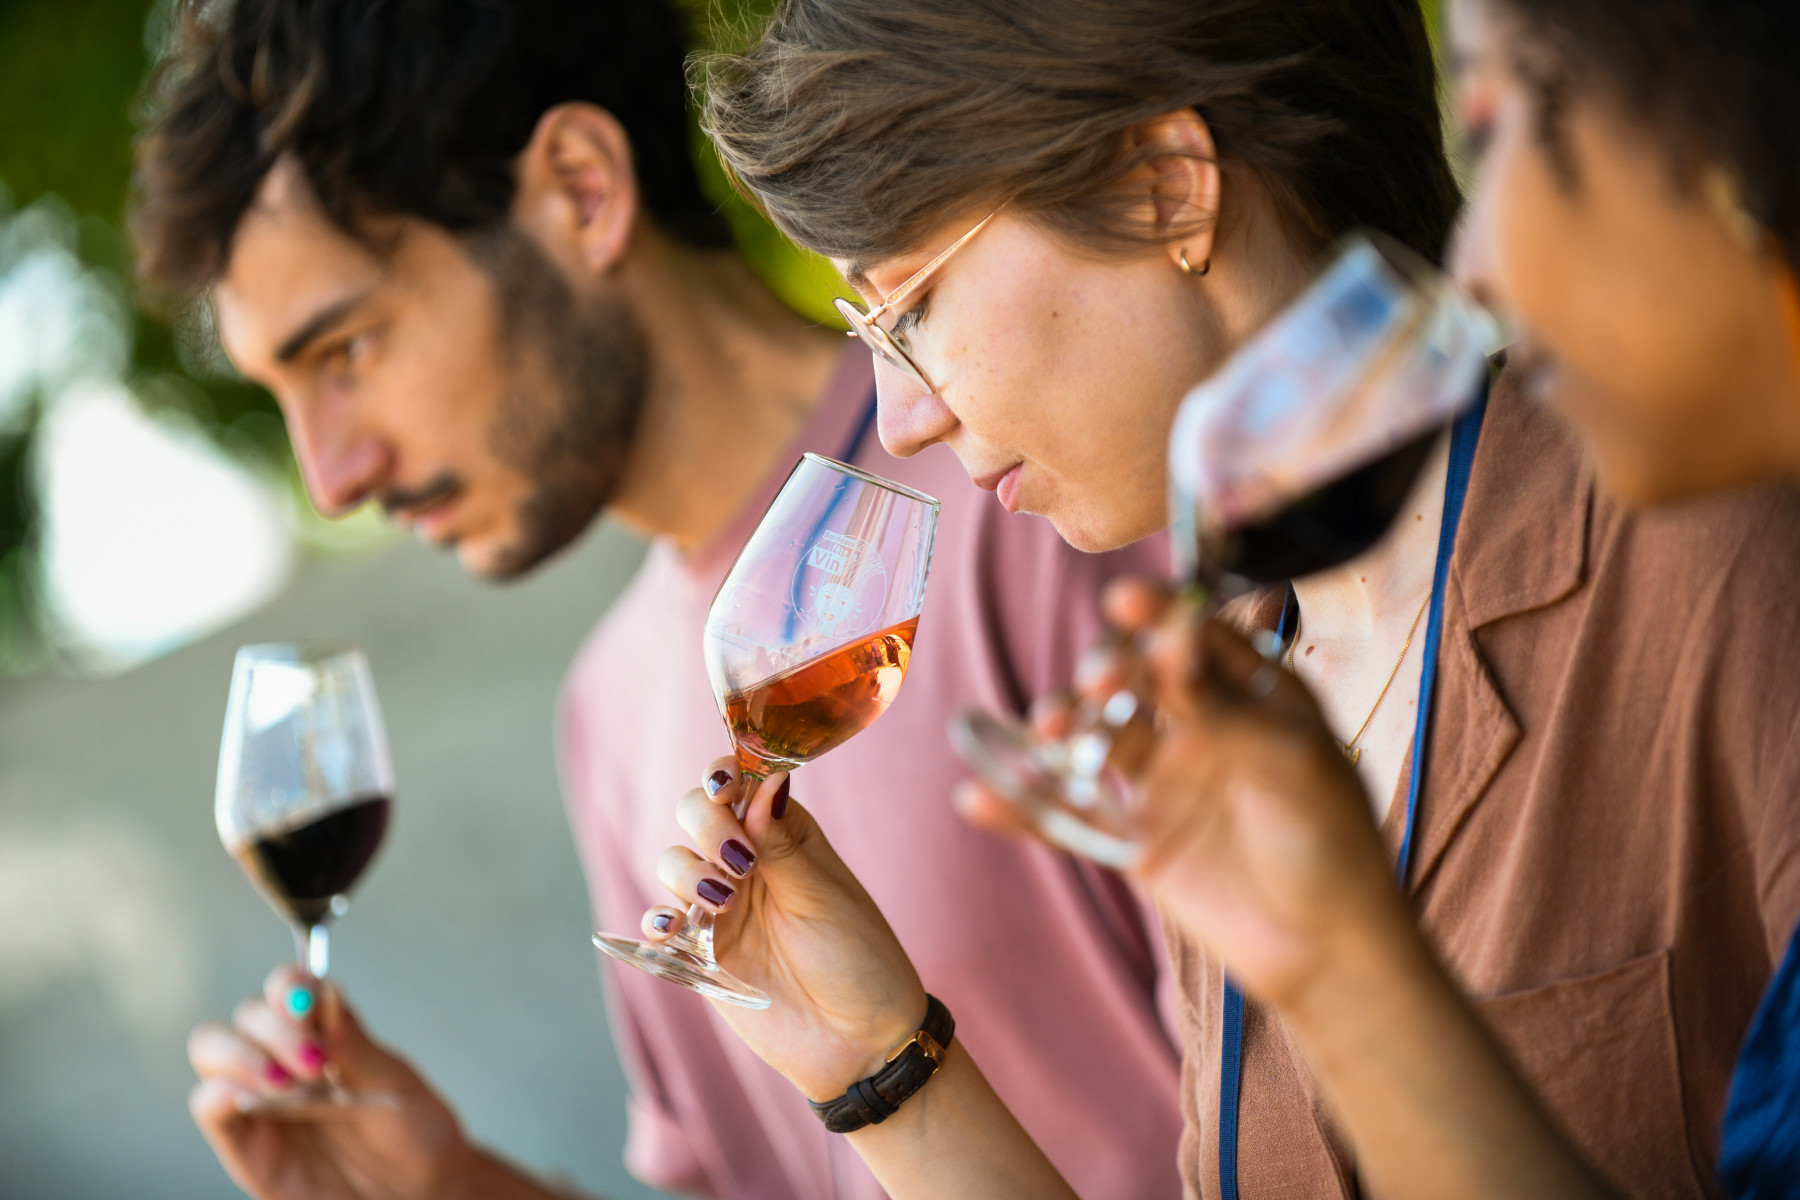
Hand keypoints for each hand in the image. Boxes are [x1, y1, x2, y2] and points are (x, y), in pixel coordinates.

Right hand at [187, 967, 475, 1199]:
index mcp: (324, 1031)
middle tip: (314, 1061)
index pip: (288, 986)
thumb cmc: (412, 1131)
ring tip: (289, 1087)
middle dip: (274, 1029)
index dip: (291, 986)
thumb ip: (355, 1043)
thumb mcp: (393, 1082)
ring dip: (242, 1057)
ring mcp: (260, 1097)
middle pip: (247, 1015)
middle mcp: (284, 1057)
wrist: (417, 1190)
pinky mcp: (245, 1141)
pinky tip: (254, 1099)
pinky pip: (209, 1106)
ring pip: (212, 1050)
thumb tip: (325, 995)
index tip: (310, 1007)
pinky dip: (218, 1094)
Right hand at [640, 761, 926, 1101]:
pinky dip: (657, 919)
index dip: (723, 776)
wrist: (860, 1040)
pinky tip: (672, 928)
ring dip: (685, 872)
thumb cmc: (857, 957)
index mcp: (783, 832)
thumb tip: (765, 776)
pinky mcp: (701, 954)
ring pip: (672, 862)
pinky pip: (660, 924)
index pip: (738, 783)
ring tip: (720, 903)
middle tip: (738, 859)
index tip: (726, 787)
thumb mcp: (822, 894)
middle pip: (695, 813)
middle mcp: (747, 861)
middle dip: (704, 824)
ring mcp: (721, 906)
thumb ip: (780, 841)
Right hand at [957, 576, 1408, 1008]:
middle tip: (1100, 682)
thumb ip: (1225, 708)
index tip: (1124, 601)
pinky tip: (978, 796)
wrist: (1328, 947)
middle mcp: (1198, 726)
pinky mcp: (1133, 839)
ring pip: (1093, 739)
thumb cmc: (1332, 840)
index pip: (1192, 636)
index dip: (1158, 615)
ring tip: (1049, 729)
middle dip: (1107, 671)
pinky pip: (1069, 816)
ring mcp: (1161, 782)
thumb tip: (1169, 646)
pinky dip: (1023, 807)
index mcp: (1248, 693)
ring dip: (1063, 726)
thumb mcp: (1292, 762)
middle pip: (1132, 680)